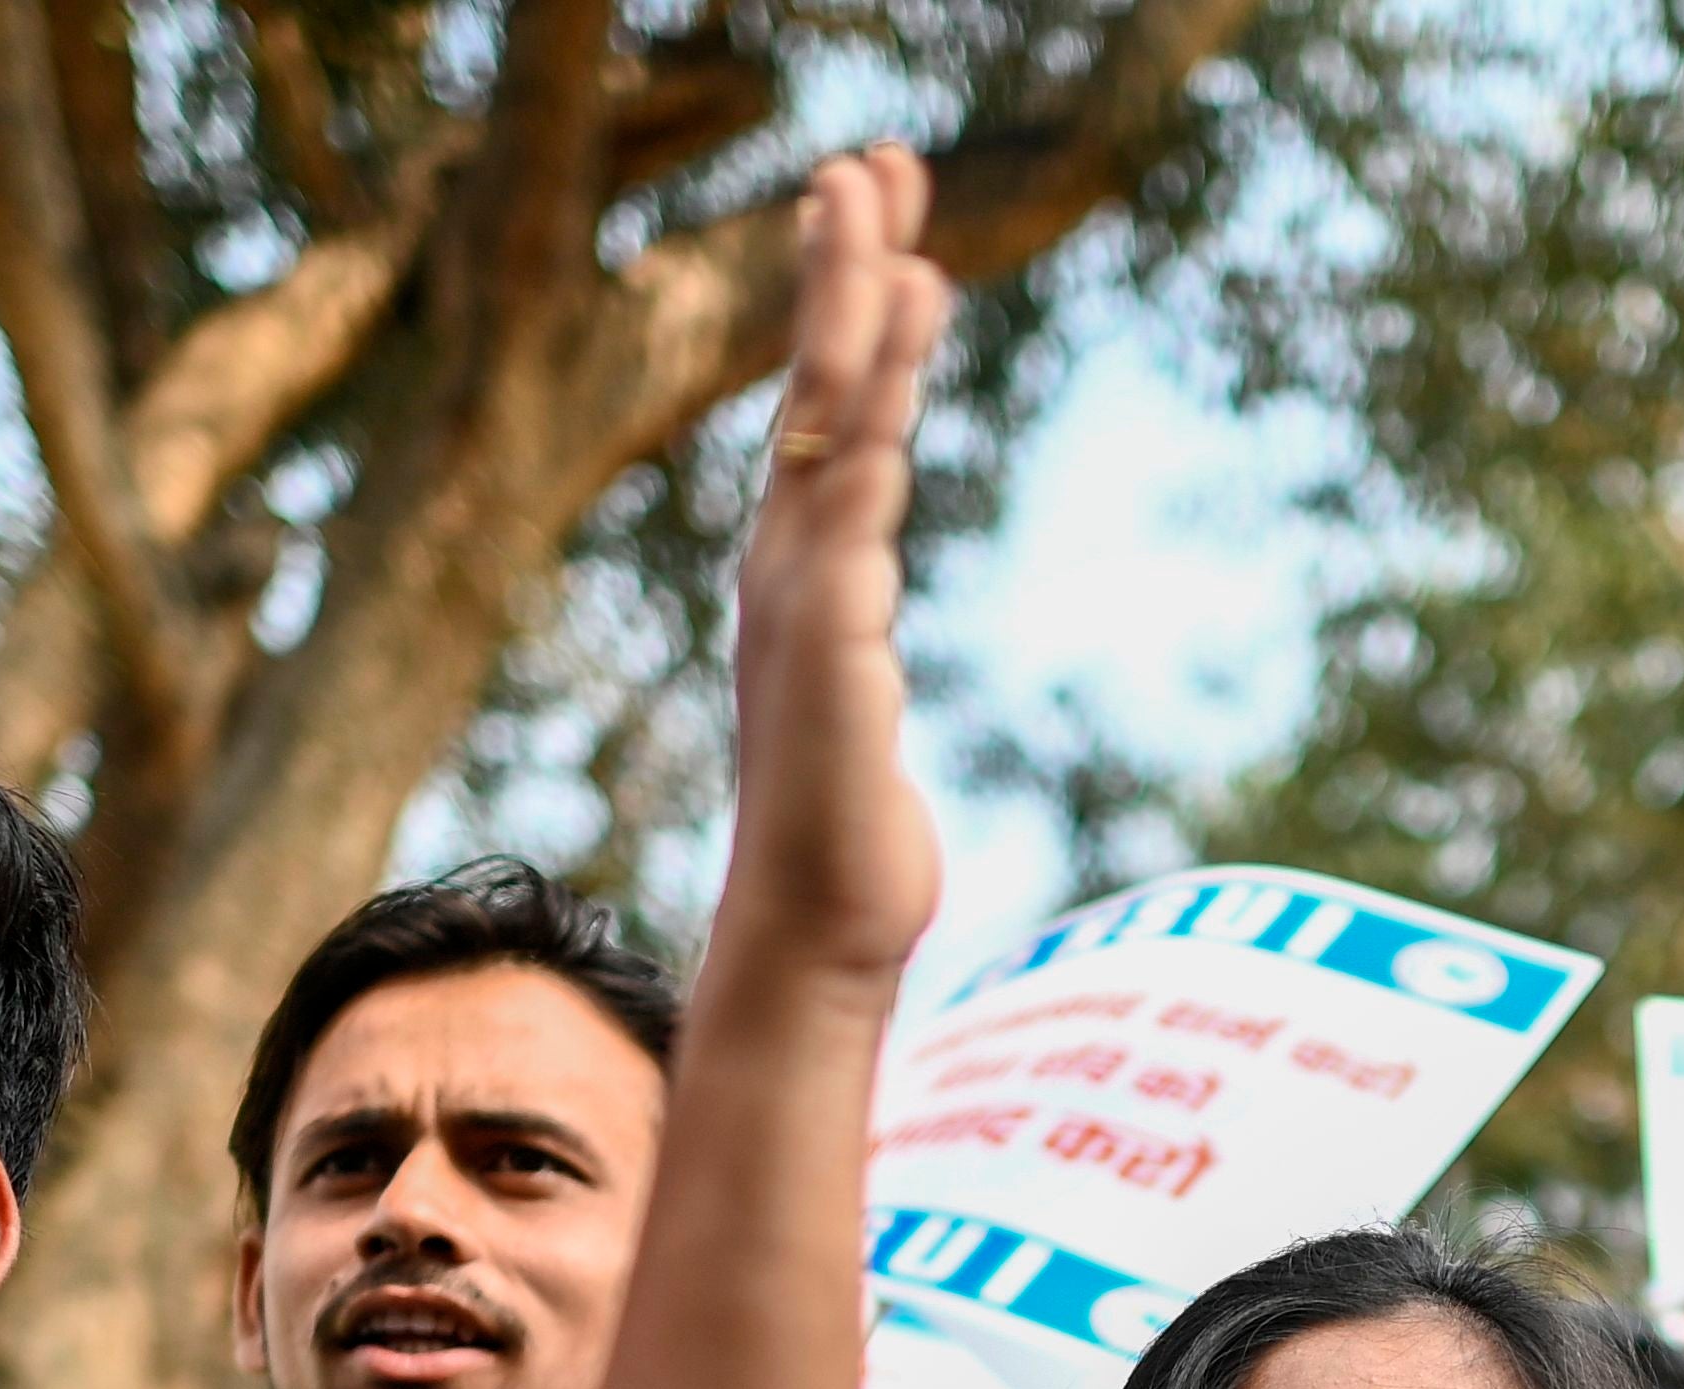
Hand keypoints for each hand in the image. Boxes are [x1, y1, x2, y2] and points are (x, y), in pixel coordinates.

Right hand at [715, 148, 949, 987]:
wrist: (814, 930)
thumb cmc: (845, 824)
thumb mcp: (858, 682)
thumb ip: (858, 606)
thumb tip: (866, 554)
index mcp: (802, 567)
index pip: (824, 405)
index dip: (849, 300)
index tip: (879, 204)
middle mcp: (788, 570)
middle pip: (814, 392)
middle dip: (843, 272)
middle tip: (870, 162)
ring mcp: (800, 613)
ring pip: (833, 447)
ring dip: (862, 340)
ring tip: (895, 240)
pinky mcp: (826, 668)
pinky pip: (849, 547)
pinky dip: (862, 470)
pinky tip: (889, 402)